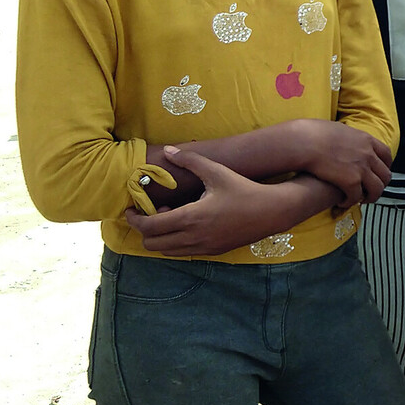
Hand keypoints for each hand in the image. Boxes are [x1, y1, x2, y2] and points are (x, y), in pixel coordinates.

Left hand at [125, 146, 327, 255]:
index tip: (131, 209)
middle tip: (151, 213)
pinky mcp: (212, 252)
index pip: (150, 226)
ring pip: (166, 252)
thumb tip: (168, 151)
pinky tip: (186, 225)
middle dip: (145, 230)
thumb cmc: (244, 189)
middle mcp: (194, 237)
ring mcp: (203, 247)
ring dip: (160, 237)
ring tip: (170, 218)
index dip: (134, 219)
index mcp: (191, 218)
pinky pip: (182, 253)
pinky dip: (175, 243)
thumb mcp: (217, 171)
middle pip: (152, 244)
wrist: (272, 211)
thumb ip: (190, 161)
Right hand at [298, 120, 391, 205]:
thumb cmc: (314, 133)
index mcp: (367, 140)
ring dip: (370, 197)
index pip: (387, 155)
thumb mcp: (340, 129)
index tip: (379, 173)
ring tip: (360, 200)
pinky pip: (357, 197)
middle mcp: (368, 154)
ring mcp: (362, 168)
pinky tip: (342, 202)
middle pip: (386, 175)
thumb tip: (346, 139)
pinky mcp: (351, 181)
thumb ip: (349, 137)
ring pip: (377, 189)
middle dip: (380, 185)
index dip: (385, 167)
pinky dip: (350, 202)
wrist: (305, 141)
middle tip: (370, 191)